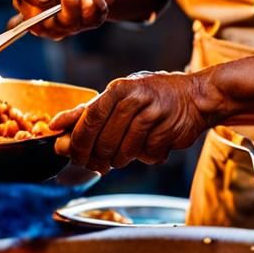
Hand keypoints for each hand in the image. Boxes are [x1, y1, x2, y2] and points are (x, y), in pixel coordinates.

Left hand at [50, 70, 211, 170]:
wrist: (196, 96)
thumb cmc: (153, 96)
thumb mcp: (120, 96)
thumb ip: (89, 112)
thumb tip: (56, 125)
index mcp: (119, 89)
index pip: (90, 119)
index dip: (77, 141)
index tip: (70, 153)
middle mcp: (135, 98)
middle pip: (104, 140)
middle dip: (96, 158)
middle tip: (97, 163)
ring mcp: (153, 114)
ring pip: (124, 152)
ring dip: (122, 159)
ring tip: (127, 150)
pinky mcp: (168, 130)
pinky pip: (147, 155)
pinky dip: (146, 156)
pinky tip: (151, 144)